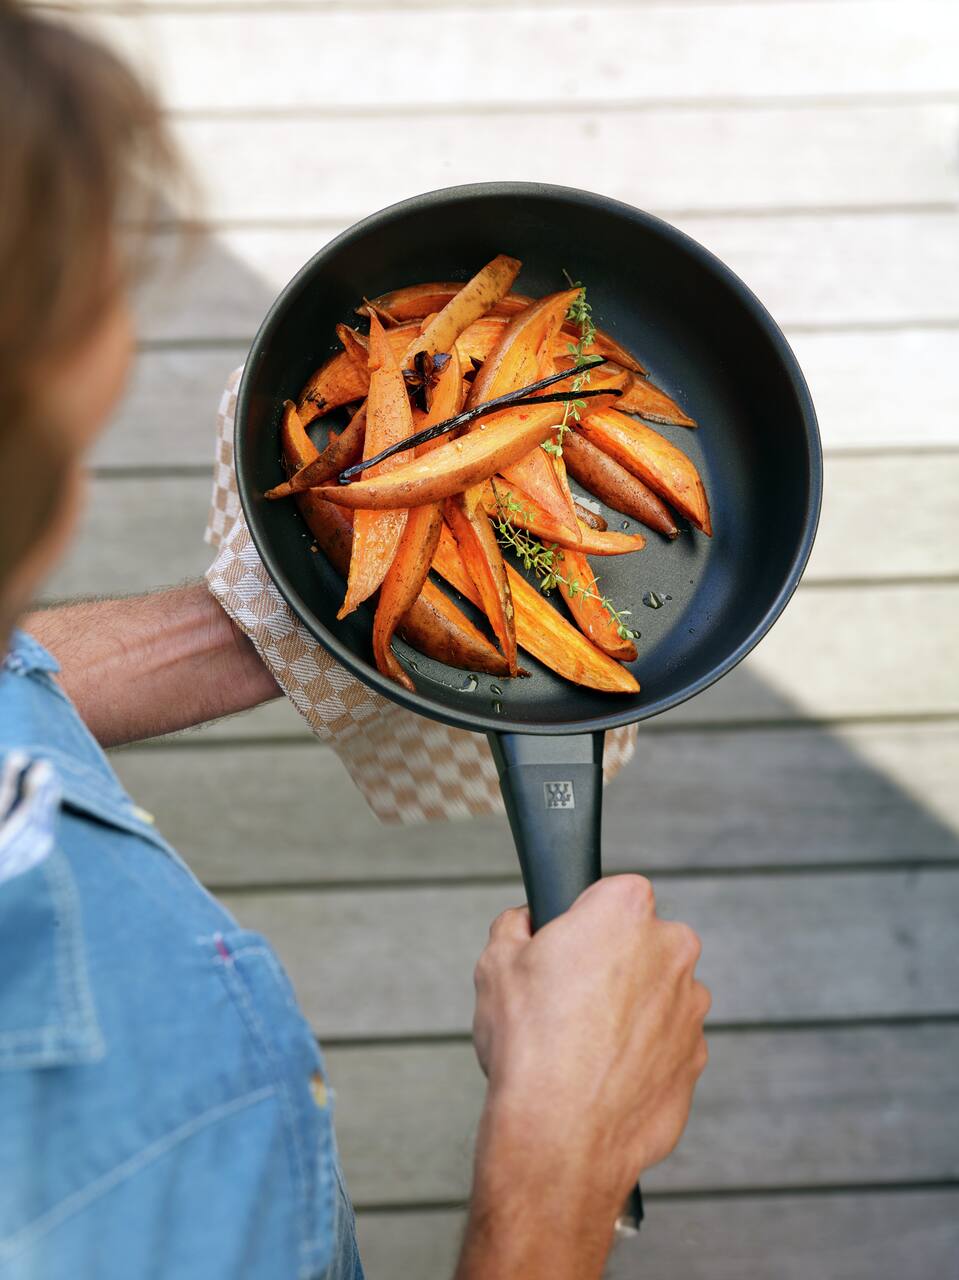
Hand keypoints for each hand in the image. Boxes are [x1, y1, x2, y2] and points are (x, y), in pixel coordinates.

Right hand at [456, 875, 708, 1279]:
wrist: (559, 1136)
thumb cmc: (531, 1047)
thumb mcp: (494, 963)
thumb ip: (516, 925)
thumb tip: (525, 923)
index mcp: (625, 911)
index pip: (614, 891)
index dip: (585, 917)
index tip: (565, 943)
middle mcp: (670, 950)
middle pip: (642, 941)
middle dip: (612, 960)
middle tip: (568, 995)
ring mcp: (691, 1007)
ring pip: (657, 992)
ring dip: (630, 1008)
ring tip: (582, 1043)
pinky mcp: (696, 1058)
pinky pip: (666, 1041)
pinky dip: (642, 1052)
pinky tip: (602, 1073)